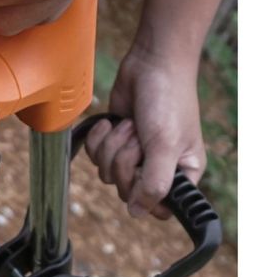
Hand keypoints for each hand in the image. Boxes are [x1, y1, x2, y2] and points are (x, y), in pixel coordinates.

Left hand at [85, 47, 206, 219]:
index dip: (144, 195)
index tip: (142, 175)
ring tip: (131, 125)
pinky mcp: (114, 142)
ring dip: (113, 146)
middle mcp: (156, 169)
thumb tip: (137, 213)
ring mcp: (134, 156)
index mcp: (181, 175)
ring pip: (107, 174)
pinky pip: (95, 156)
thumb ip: (154, 185)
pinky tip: (113, 122)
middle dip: (125, 160)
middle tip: (139, 137)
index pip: (158, 209)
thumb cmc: (168, 101)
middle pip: (125, 191)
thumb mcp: (165, 147)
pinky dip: (100, 137)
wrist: (151, 63)